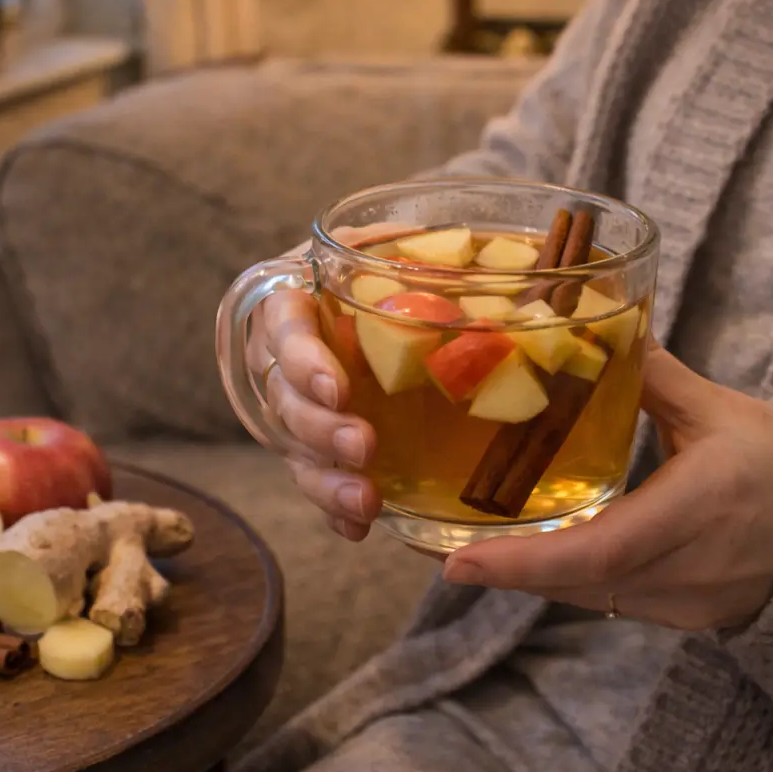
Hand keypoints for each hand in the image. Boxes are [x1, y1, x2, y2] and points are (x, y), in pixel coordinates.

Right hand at [245, 223, 409, 540]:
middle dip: (319, 428)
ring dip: (326, 478)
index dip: (304, 359)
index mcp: (301, 298)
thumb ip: (419, 248)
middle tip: (363, 447)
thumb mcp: (396, 244)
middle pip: (283, 397)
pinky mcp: (315, 442)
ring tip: (365, 503)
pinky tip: (358, 527)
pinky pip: (316, 478)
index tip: (339, 389)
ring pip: (294, 447)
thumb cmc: (386, 265)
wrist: (371, 296)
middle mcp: (288, 356)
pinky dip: (335, 507)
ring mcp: (298, 404)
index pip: (284, 325)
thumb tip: (489, 251)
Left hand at [443, 343, 772, 630]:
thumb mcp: (720, 414)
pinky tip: (535, 557)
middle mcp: (685, 568)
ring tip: (477, 553)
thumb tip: (604, 329)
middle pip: (578, 582)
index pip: (598, 550)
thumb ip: (657, 376)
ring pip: (586, 595)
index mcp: (696, 509)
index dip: (525, 562)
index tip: (459, 566)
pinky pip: (606, 599)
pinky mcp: (677, 615)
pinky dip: (566, 579)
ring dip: (533, 575)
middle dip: (508, 571)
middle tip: (446, 557)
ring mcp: (681, 602)